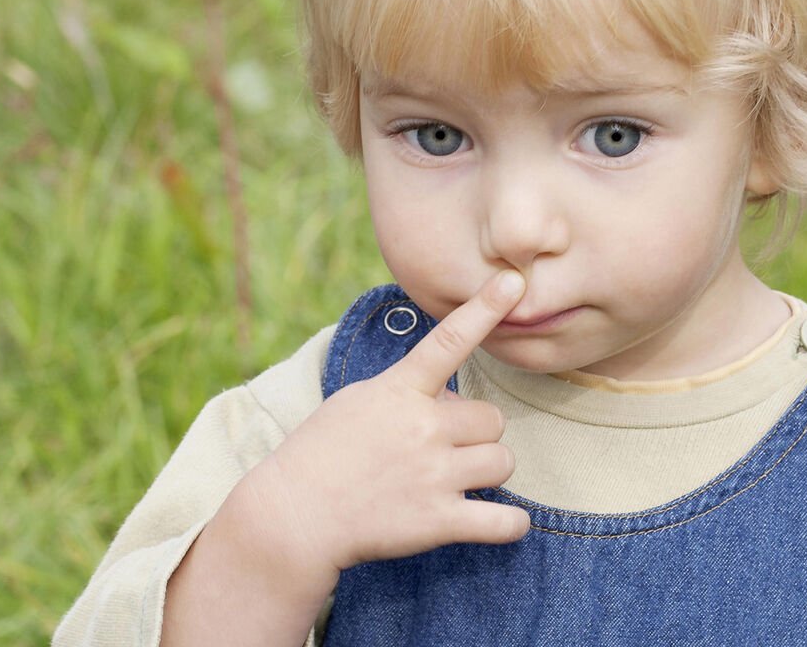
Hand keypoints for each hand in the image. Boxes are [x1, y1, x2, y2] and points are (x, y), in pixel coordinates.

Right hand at [248, 270, 530, 573]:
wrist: (294, 517)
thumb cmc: (323, 453)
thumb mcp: (359, 401)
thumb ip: (409, 392)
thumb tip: (456, 400)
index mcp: (399, 390)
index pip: (449, 340)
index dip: (485, 308)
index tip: (513, 281)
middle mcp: (422, 427)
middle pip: (493, 419)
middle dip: (477, 434)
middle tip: (443, 449)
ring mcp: (433, 474)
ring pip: (503, 462)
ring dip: (487, 472)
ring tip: (454, 481)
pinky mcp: (439, 521)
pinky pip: (504, 522)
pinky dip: (509, 525)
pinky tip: (501, 522)